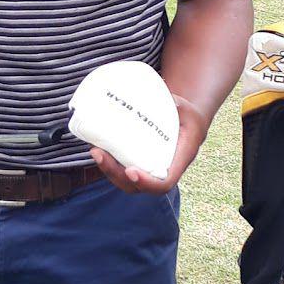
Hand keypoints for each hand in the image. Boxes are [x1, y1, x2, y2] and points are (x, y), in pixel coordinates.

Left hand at [89, 97, 207, 194]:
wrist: (187, 124)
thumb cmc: (188, 116)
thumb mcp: (186, 109)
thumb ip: (175, 104)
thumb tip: (160, 97)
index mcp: (180, 160)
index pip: (165, 182)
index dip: (147, 182)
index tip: (130, 171)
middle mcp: (163, 171)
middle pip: (138, 186)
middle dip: (115, 174)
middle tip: (99, 154)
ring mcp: (149, 170)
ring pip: (126, 182)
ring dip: (108, 170)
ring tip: (95, 150)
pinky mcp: (139, 164)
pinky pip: (122, 172)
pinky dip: (109, 164)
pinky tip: (97, 147)